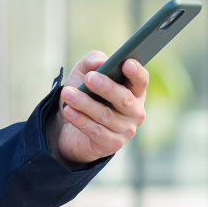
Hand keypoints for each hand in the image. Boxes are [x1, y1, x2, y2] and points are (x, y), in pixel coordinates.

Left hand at [49, 51, 147, 165]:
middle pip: (124, 98)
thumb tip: (99, 61)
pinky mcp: (113, 145)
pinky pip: (96, 131)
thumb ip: (92, 61)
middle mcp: (135, 111)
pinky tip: (68, 111)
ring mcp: (126, 130)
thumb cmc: (84, 94)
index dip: (136, 72)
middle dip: (106, 87)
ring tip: (67, 93)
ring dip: (84, 103)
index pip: (141, 80)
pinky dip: (80, 120)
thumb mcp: (84, 73)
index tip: (126, 63)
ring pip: (105, 115)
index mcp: (134, 90)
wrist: (69, 127)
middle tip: (89, 78)